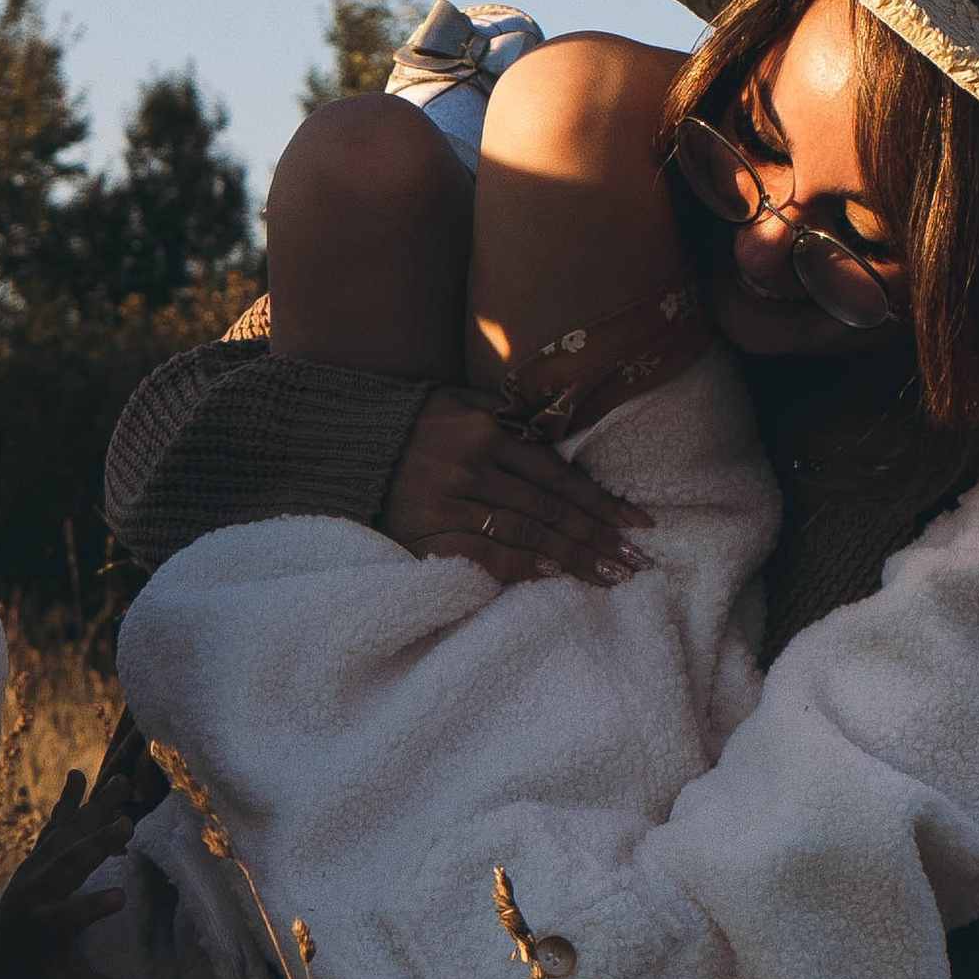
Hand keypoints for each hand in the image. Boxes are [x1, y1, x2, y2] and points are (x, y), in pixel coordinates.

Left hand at [0, 723, 152, 978]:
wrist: (3, 956)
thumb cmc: (41, 975)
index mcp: (41, 928)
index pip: (68, 918)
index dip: (92, 909)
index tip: (122, 898)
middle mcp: (33, 893)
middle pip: (66, 867)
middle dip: (96, 846)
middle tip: (127, 823)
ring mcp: (32, 871)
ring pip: (66, 837)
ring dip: (93, 810)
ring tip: (121, 783)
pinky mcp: (36, 858)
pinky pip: (53, 826)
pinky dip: (67, 802)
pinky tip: (79, 774)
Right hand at [381, 384, 649, 586]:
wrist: (341, 444)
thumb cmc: (410, 423)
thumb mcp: (459, 402)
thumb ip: (508, 419)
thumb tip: (560, 438)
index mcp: (487, 432)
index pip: (559, 475)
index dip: (601, 502)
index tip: (637, 523)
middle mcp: (473, 467)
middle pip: (551, 509)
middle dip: (599, 537)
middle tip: (637, 561)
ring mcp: (448, 503)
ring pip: (525, 534)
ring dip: (572, 557)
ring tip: (609, 576)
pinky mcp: (426, 534)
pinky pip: (481, 554)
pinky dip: (516, 566)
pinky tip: (550, 575)